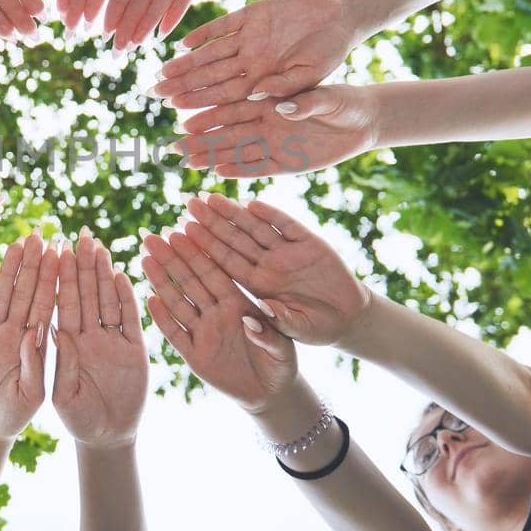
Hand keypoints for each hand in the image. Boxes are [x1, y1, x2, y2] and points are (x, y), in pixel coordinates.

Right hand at [0, 235, 59, 442]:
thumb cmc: (13, 415)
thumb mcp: (32, 394)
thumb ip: (36, 365)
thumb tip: (40, 332)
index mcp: (36, 344)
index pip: (48, 305)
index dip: (55, 279)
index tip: (63, 254)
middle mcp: (16, 333)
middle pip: (27, 292)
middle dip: (34, 265)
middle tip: (40, 236)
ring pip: (4, 295)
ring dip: (11, 269)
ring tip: (17, 243)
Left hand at [51, 227, 147, 448]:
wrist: (106, 437)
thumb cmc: (77, 419)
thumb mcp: (61, 396)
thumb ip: (58, 364)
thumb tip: (53, 329)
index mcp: (64, 344)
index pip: (60, 303)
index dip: (57, 277)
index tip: (52, 249)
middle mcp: (86, 336)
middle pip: (83, 293)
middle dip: (81, 264)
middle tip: (80, 234)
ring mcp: (110, 340)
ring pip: (105, 299)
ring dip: (103, 273)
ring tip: (100, 246)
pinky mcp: (133, 350)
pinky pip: (130, 319)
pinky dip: (127, 298)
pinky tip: (122, 275)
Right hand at [141, 230, 294, 412]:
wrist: (270, 391)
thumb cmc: (281, 363)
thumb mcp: (282, 349)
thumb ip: (269, 334)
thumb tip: (252, 321)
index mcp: (239, 303)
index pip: (215, 273)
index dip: (199, 252)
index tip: (183, 230)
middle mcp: (218, 313)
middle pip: (191, 281)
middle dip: (172, 258)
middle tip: (153, 235)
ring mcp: (204, 332)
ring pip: (178, 302)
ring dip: (161, 281)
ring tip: (146, 258)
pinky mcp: (195, 355)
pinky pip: (175, 334)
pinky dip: (162, 318)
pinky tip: (149, 300)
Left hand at [152, 0, 354, 109]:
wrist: (340, 15)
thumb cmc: (330, 51)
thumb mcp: (311, 73)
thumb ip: (285, 85)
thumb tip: (258, 96)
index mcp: (263, 80)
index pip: (228, 100)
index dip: (206, 111)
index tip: (184, 125)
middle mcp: (250, 61)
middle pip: (211, 79)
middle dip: (185, 88)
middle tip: (158, 97)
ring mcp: (248, 38)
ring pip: (210, 53)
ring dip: (187, 63)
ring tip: (163, 74)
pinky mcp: (250, 14)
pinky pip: (222, 26)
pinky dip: (205, 33)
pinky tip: (184, 43)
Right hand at [172, 85, 378, 176]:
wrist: (364, 122)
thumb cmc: (346, 103)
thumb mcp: (330, 99)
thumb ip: (307, 102)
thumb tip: (285, 105)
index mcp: (272, 102)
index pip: (235, 108)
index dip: (210, 114)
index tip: (184, 118)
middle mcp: (267, 124)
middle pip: (227, 132)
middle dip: (200, 138)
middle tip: (172, 144)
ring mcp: (275, 144)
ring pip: (237, 151)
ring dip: (212, 156)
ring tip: (186, 161)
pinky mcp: (287, 163)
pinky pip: (259, 169)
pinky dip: (239, 171)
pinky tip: (218, 173)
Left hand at [179, 194, 369, 346]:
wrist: (347, 319)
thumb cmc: (315, 328)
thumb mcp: (295, 333)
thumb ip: (276, 326)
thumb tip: (255, 316)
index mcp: (256, 286)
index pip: (224, 264)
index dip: (204, 249)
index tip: (183, 233)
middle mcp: (267, 266)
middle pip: (233, 241)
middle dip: (211, 223)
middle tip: (189, 203)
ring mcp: (287, 253)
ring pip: (255, 229)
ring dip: (234, 213)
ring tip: (212, 197)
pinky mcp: (310, 243)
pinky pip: (287, 226)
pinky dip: (271, 215)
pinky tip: (252, 203)